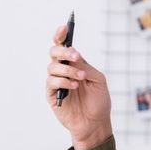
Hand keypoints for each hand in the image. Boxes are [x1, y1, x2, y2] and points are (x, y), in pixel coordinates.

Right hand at [46, 24, 112, 149]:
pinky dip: (63, 82)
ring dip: (68, 70)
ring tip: (81, 78)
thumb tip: (74, 54)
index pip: (64, 46)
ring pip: (52, 67)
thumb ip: (85, 66)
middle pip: (54, 52)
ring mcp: (57, 82)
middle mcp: (64, 70)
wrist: (95, 122)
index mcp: (76, 64)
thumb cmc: (99, 100)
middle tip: (75, 56)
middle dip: (63, 51)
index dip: (61, 35)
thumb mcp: (97, 79)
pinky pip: (51, 82)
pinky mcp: (52, 94)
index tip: (64, 27)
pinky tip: (74, 87)